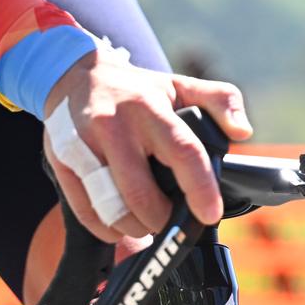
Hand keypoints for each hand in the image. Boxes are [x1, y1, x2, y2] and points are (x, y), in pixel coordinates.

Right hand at [41, 51, 251, 242]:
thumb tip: (243, 131)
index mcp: (148, 107)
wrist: (74, 75)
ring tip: (145, 223)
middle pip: (141, 194)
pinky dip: (106, 229)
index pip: (182, 151)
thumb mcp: (179, 85)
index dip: (199, 188)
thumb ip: (220, 100)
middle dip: (162, 220)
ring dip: (134, 228)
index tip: (210, 214)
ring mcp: (82, 145)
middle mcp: (113, 125)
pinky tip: (118, 222)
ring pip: (111, 209)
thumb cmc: (136, 89)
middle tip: (172, 222)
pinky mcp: (61, 162)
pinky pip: (85, 212)